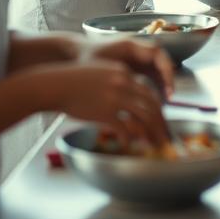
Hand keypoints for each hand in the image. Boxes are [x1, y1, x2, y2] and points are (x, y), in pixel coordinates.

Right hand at [38, 60, 170, 146]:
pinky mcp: (105, 112)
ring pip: (144, 117)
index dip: (158, 107)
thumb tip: (127, 100)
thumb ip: (117, 83)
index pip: (149, 91)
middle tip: (165, 136)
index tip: (160, 119)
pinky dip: (131, 138)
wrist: (53, 85)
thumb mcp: (100, 73)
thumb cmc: (72, 81)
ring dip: (153, 133)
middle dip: (161, 123)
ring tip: (156, 145)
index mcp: (124, 73)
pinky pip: (125, 128)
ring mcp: (115, 98)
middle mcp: (124, 83)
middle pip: (152, 105)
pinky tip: (131, 145)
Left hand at [84, 38, 175, 99]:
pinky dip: (154, 84)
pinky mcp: (132, 64)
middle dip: (168, 77)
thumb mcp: (100, 69)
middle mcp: (136, 48)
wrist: (73, 53)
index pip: (157, 53)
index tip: (168, 87)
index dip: (166, 70)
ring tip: (165, 100)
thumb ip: (118, 78)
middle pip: (161, 60)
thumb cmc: (85, 59)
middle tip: (170, 96)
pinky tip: (153, 98)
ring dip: (163, 82)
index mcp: (130, 45)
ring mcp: (135, 55)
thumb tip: (137, 92)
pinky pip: (149, 72)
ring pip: (157, 67)